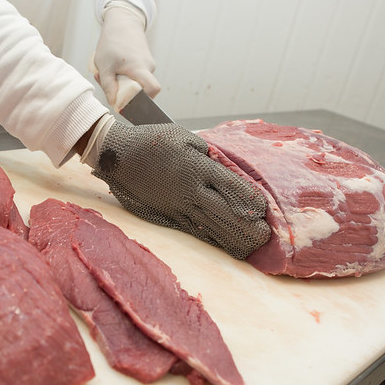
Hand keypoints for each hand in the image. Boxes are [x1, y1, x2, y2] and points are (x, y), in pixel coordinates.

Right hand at [82, 118, 270, 259]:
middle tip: (264, 236)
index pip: (229, 186)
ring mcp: (179, 205)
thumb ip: (208, 153)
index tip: (263, 209)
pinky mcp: (169, 214)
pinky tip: (226, 247)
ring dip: (233, 238)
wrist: (120, 156)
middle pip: (224, 212)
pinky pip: (194, 230)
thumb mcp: (184, 137)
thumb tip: (227, 167)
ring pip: (211, 226)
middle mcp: (190, 190)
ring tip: (252, 247)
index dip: (248, 199)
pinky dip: (213, 239)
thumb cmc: (153, 141)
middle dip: (246, 227)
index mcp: (197, 167)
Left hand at [94, 2, 160, 108]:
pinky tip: (115, 68)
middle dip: (126, 92)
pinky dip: (125, 76)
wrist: (122, 22)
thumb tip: (114, 102)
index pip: (153, 89)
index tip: (130, 101)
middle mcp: (148, 66)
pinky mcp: (144, 62)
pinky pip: (137, 76)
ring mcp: (148, 64)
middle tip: (110, 86)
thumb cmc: (112, 41)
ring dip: (123, 83)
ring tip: (110, 72)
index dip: (145, 100)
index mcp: (140, 67)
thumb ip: (108, 86)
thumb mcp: (104, 65)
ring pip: (138, 82)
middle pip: (142, 89)